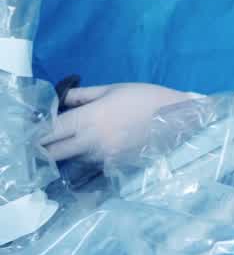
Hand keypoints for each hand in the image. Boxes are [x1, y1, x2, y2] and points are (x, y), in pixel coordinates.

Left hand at [41, 83, 189, 162]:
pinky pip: (92, 164)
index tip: (33, 129)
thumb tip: (61, 99)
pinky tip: (96, 148)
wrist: (179, 119)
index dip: (37, 132)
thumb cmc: (147, 97)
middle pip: (53, 153)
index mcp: (89, 118)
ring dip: (67, 152)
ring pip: (72, 159)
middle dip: (44, 148)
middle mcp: (92, 141)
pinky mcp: (116, 166)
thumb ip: (82, 95)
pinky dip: (87, 157)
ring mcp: (104, 157)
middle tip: (45, 141)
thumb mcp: (113, 88)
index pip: (50, 131)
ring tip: (73, 142)